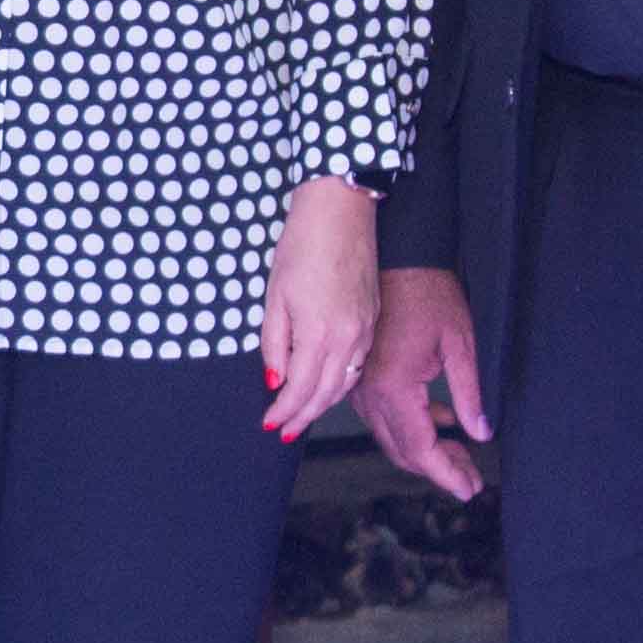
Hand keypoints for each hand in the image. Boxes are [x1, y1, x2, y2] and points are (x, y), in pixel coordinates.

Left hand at [257, 179, 376, 443]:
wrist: (342, 211)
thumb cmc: (302, 246)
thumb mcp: (275, 296)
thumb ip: (274, 343)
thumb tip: (275, 380)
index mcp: (320, 333)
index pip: (301, 389)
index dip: (284, 411)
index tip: (270, 424)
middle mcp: (349, 338)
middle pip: (326, 393)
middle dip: (303, 416)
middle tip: (284, 430)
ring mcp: (365, 329)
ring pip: (345, 382)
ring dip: (322, 404)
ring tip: (302, 416)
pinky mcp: (372, 319)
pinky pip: (357, 364)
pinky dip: (340, 382)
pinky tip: (327, 386)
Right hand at [355, 266, 492, 500]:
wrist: (397, 255)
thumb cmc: (429, 292)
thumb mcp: (460, 343)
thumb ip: (471, 393)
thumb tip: (481, 433)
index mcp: (393, 387)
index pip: (421, 448)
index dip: (447, 473)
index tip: (471, 490)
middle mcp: (368, 393)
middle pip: (402, 451)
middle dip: (439, 468)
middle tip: (472, 477)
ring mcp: (359, 386)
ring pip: (390, 437)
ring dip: (425, 449)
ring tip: (463, 452)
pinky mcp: (360, 377)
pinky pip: (382, 417)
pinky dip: (411, 427)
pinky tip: (442, 419)